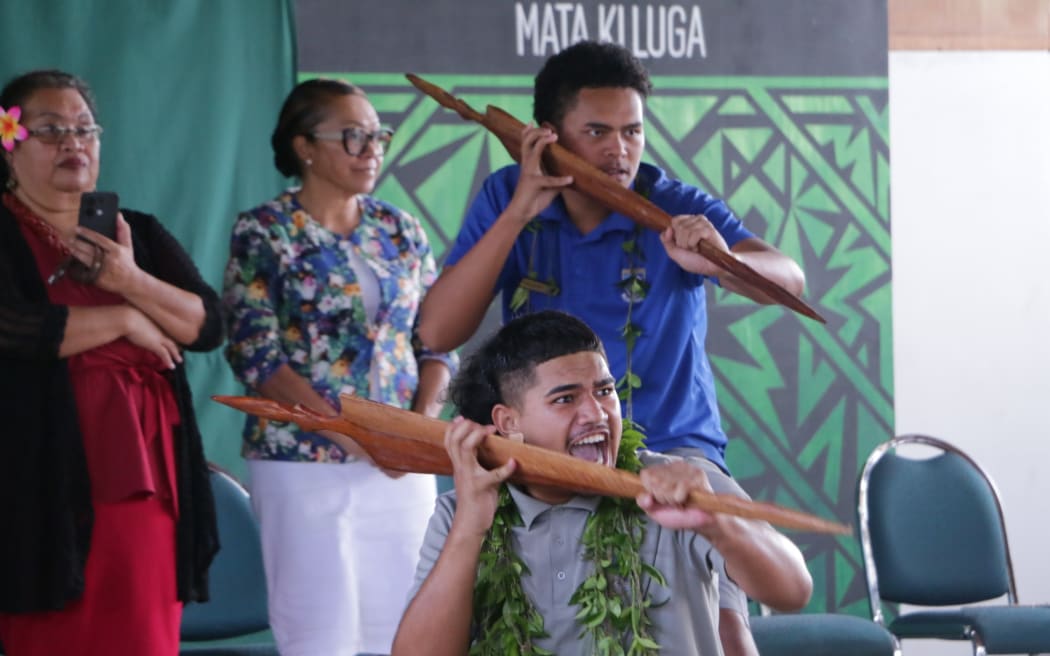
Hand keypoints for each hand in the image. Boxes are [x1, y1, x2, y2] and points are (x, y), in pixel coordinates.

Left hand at [72, 212, 143, 295]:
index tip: (77, 228)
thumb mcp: (128, 246)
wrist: (130, 282)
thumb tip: (118, 215)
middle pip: (88, 249)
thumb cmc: (127, 262)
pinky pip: (84, 269)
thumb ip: (123, 230)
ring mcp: (102, 270)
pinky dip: (78, 263)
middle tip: (69, 237)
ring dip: (75, 252)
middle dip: (77, 243)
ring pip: (84, 259)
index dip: (87, 233)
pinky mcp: (97, 278)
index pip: (99, 239)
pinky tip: (74, 257)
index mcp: (116, 250)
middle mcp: (109, 260)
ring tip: (69, 245)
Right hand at [123, 305, 181, 368]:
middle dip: (176, 345)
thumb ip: (130, 307)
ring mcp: (158, 337)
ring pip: (171, 347)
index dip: (169, 335)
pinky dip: (169, 361)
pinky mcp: (155, 345)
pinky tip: (171, 366)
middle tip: (181, 350)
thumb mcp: (130, 308)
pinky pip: (165, 355)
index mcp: (155, 321)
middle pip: (171, 338)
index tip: (172, 339)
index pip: (165, 329)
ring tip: (179, 360)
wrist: (126, 317)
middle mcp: (159, 329)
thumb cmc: (125, 311)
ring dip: (176, 355)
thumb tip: (125, 303)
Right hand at [445, 416, 515, 536]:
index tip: (466, 419)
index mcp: (458, 464)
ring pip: (466, 450)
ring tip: (492, 430)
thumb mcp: (469, 476)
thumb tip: (480, 444)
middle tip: (483, 426)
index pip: (449, 439)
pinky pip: (493, 476)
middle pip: (455, 439)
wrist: (469, 524)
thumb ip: (471, 461)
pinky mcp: (482, 488)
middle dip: (467, 426)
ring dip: (479, 436)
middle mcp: (461, 468)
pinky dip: (505, 468)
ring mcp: (469, 477)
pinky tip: (513, 463)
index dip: (455, 426)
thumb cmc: (473, 498)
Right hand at [502, 124, 572, 225]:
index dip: (528, 133)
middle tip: (548, 128)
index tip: (531, 122)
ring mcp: (529, 174)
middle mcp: (527, 166)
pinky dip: (560, 180)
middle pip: (527, 143)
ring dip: (542, 142)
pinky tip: (569, 179)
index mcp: (529, 165)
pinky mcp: (533, 184)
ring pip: (532, 152)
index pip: (526, 145)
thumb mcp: (550, 188)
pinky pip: (548, 180)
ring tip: (553, 136)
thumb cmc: (534, 200)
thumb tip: (571, 177)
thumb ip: (558, 180)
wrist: (522, 214)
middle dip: (536, 132)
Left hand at [636, 461, 720, 533]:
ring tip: (680, 501)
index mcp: (661, 470)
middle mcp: (673, 465)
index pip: (645, 474)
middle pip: (655, 480)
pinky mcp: (697, 474)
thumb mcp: (655, 511)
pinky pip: (680, 488)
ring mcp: (686, 468)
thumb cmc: (678, 514)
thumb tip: (645, 497)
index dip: (650, 490)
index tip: (661, 499)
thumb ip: (644, 503)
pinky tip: (687, 499)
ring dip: (672, 499)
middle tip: (673, 501)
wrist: (700, 523)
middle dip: (662, 497)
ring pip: (666, 485)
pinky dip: (681, 498)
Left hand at [659, 214, 731, 277]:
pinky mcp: (709, 229)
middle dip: (682, 242)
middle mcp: (696, 220)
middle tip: (692, 248)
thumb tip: (668, 228)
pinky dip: (694, 244)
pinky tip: (701, 248)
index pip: (674, 221)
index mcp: (688, 223)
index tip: (684, 245)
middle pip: (678, 226)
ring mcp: (703, 223)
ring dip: (688, 245)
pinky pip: (694, 234)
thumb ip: (667, 241)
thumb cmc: (695, 261)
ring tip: (697, 249)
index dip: (675, 236)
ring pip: (685, 230)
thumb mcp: (675, 253)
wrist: (712, 268)